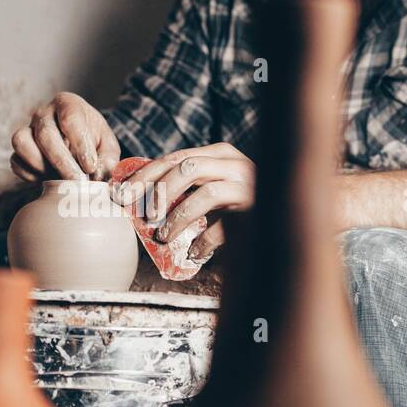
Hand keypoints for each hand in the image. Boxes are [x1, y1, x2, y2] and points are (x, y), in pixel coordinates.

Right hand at [11, 92, 120, 181]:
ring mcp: (28, 129)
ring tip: (58, 179)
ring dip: (40, 165)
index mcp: (68, 104)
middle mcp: (44, 113)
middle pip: (45, 134)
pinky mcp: (19, 149)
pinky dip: (29, 174)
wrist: (78, 146)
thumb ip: (108, 161)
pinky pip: (16, 161)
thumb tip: (103, 176)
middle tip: (77, 182)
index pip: (70, 119)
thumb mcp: (107, 147)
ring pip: (22, 142)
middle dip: (61, 162)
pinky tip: (46, 179)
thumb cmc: (93, 143)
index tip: (90, 167)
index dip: (80, 144)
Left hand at [112, 142, 255, 260]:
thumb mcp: (212, 188)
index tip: (122, 194)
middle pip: (186, 168)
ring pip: (204, 193)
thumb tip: (140, 200)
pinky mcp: (255, 209)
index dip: (145, 176)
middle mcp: (233, 163)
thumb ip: (186, 187)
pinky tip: (194, 252)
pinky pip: (224, 226)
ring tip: (162, 235)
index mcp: (219, 153)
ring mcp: (246, 185)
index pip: (174, 158)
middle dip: (157, 192)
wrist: (284, 215)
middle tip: (141, 215)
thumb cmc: (241, 205)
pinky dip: (204, 241)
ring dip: (178, 217)